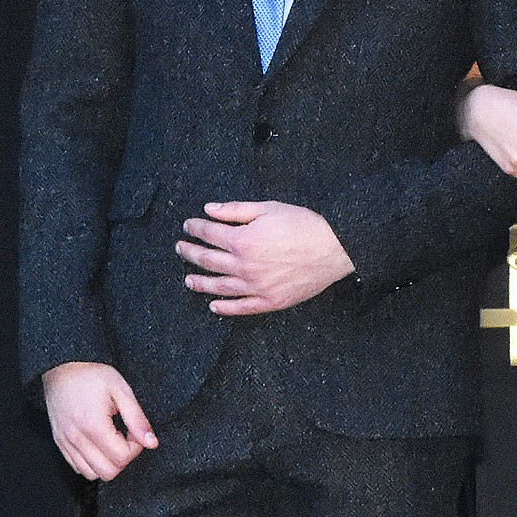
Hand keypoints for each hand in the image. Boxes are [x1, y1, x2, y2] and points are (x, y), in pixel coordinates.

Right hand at [43, 361, 158, 481]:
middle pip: (108, 472)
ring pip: (92, 474)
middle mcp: (76, 438)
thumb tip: (151, 443)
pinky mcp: (60, 443)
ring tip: (111, 440)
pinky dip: (92, 463)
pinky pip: (78, 468)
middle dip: (123, 458)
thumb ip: (137, 419)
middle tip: (124, 437)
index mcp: (94, 425)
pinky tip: (98, 444)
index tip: (134, 432)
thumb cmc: (90, 376)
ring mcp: (66, 443)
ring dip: (107, 463)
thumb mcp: (121, 390)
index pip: (122, 458)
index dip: (135, 448)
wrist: (61, 368)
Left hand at [177, 201, 354, 313]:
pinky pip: (242, 307)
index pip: (209, 234)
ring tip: (188, 280)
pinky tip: (214, 306)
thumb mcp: (269, 208)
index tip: (188, 226)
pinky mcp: (270, 301)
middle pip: (208, 261)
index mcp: (243, 241)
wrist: (334, 248)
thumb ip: (236, 210)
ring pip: (219, 287)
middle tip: (181, 249)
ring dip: (200, 283)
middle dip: (191, 253)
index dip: (196, 228)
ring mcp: (256, 287)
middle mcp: (244, 266)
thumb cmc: (304, 225)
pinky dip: (225, 308)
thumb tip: (210, 209)